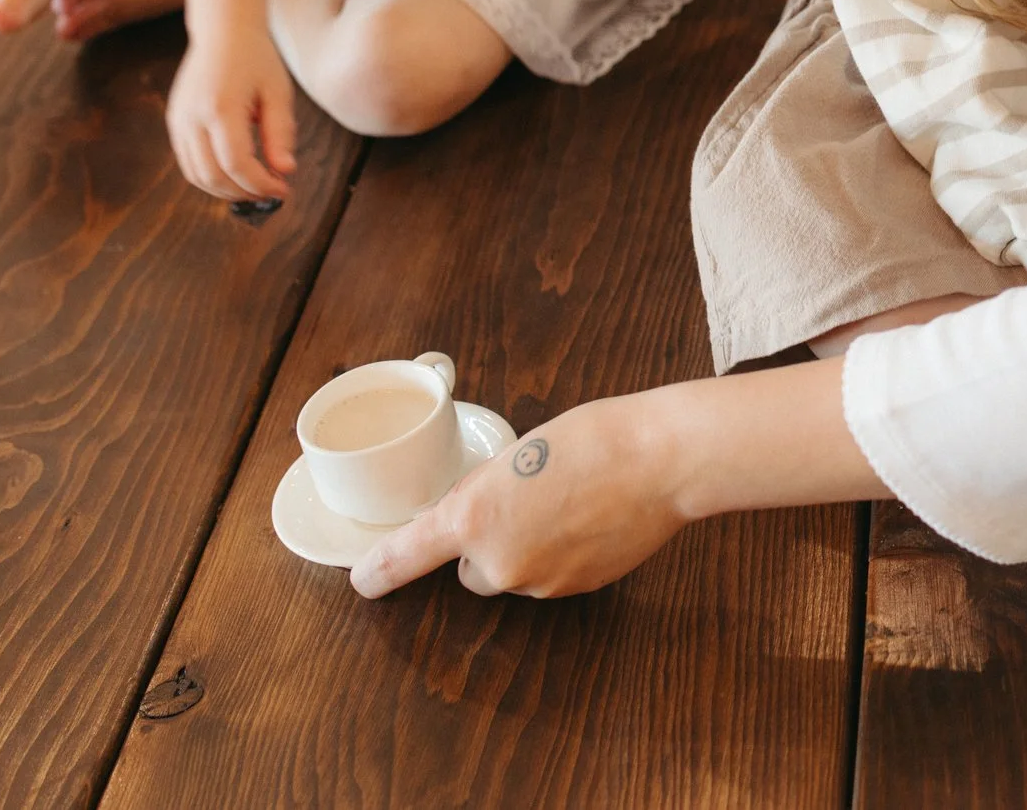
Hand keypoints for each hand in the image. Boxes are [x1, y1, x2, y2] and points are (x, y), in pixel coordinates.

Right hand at [167, 22, 297, 200]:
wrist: (222, 33)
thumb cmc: (256, 59)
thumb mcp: (278, 93)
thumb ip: (280, 133)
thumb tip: (285, 171)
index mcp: (220, 108)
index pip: (237, 164)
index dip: (261, 184)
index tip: (284, 190)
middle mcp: (192, 117)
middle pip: (212, 177)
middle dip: (244, 193)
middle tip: (271, 193)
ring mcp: (178, 121)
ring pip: (196, 175)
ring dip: (226, 190)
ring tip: (255, 187)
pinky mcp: (174, 123)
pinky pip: (188, 163)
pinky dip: (211, 177)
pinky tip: (236, 174)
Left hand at [354, 359, 884, 600]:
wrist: (663, 460)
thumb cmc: (594, 438)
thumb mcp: (517, 452)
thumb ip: (485, 492)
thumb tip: (477, 515)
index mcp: (473, 520)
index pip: (408, 556)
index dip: (380, 570)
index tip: (363, 580)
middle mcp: (500, 563)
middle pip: (473, 568)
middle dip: (488, 542)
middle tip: (522, 497)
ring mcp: (542, 582)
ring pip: (516, 571)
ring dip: (528, 544)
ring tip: (567, 499)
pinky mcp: (578, 588)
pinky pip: (552, 574)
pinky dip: (562, 552)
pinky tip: (590, 517)